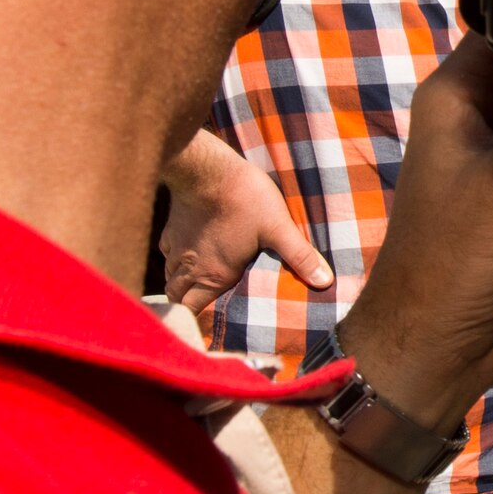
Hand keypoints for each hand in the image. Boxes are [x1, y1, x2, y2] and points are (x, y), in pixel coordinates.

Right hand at [160, 129, 331, 311]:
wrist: (208, 169)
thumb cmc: (244, 198)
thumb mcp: (278, 227)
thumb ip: (300, 256)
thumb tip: (326, 282)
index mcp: (213, 275)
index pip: (194, 310)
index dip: (198, 321)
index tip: (208, 324)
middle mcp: (190, 266)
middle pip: (177, 298)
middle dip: (187, 306)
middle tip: (201, 306)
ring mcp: (177, 247)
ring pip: (169, 277)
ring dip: (180, 283)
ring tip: (195, 284)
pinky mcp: (171, 227)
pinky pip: (166, 252)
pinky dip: (175, 258)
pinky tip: (188, 251)